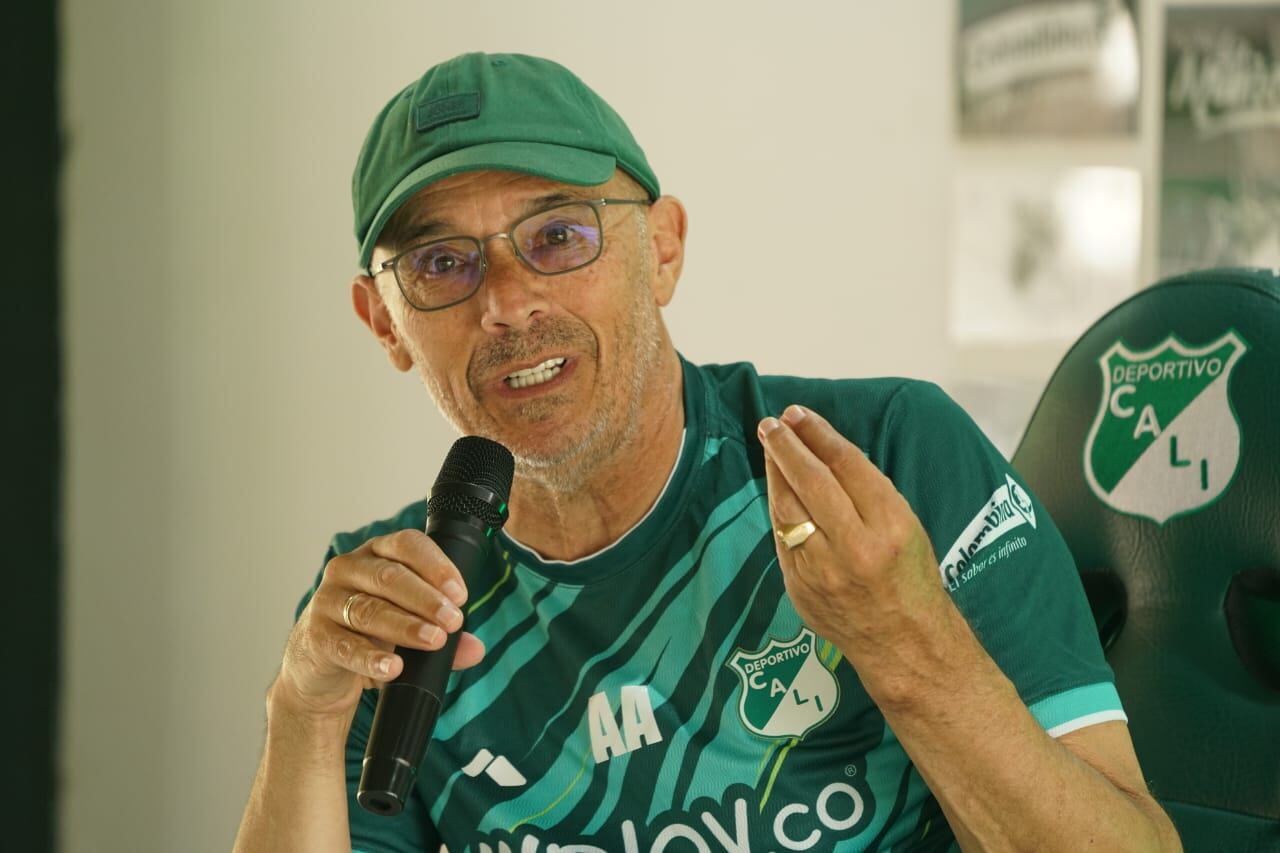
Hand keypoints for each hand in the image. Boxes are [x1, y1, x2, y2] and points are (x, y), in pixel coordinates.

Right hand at [272, 529, 485, 718]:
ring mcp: (327, 601)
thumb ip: (445, 637)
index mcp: (377, 554)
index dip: (436, 565)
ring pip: (368, 610)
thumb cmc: (369, 634)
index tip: (461, 593)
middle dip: (426, 599)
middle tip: (453, 620)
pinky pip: (345, 646)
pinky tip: (394, 667)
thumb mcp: (408, 630)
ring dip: (405, 626)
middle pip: (389, 576)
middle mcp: (349, 569)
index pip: (407, 544)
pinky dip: (371, 658)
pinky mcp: (316, 636)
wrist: (320, 669)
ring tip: (434, 641)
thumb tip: (475, 649)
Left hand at [757, 405, 945, 657]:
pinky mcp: (799, 587)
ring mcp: (822, 570)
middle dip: (788, 446)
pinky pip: (782, 536)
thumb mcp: (908, 528)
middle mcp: (855, 546)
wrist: (905, 645)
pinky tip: (776, 488)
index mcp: (891, 526)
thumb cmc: (912, 580)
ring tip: (770, 445)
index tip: (800, 415)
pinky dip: (778, 507)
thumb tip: (824, 452)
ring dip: (775, 472)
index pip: (846, 465)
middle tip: (773, 423)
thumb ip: (868, 494)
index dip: (819, 434)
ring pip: (788, 508)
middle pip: (811, 481)